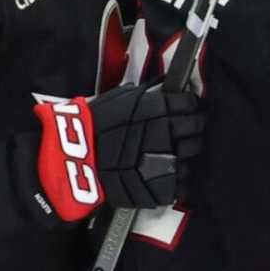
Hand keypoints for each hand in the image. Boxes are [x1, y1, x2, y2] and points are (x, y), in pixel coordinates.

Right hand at [31, 83, 205, 219]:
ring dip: (186, 152)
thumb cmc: (92, 125)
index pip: (191, 104)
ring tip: (173, 151)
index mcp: (159, 108)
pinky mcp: (162, 185)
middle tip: (185, 130)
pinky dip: (179, 176)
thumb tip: (166, 85)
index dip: (191, 107)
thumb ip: (148, 94)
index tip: (189, 109)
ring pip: (193, 154)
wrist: (72, 158)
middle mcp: (167, 132)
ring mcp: (166, 160)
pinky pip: (183, 180)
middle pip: (197, 128)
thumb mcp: (121, 98)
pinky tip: (167, 170)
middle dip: (193, 128)